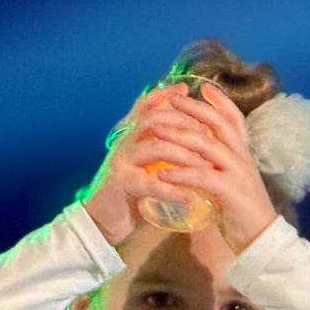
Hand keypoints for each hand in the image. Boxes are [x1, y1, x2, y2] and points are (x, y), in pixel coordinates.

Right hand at [81, 86, 207, 245]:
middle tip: (206, 133)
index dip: (165, 95)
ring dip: (184, 155)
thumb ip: (161, 149)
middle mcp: (125, 142)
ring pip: (155, 147)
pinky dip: (171, 190)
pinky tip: (189, 197)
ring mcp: (122, 161)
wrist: (103, 219)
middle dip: (183, 123)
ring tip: (205, 166)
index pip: (146, 106)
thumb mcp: (145, 164)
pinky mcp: (121, 184)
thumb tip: (192, 137)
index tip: (186, 89)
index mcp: (131, 135)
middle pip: (154, 120)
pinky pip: (149, 183)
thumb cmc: (130, 192)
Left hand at [147, 84, 279, 253]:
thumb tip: (199, 158)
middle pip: (218, 124)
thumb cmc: (244, 215)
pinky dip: (182, 173)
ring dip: (179, 136)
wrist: (264, 241)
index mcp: (244, 155)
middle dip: (193, 109)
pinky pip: (203, 176)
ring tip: (157, 131)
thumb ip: (219, 168)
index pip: (235, 120)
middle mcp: (243, 159)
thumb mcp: (232, 184)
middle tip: (171, 100)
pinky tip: (164, 173)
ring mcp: (238, 173)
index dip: (220, 102)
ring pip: (207, 145)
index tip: (203, 87)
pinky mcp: (231, 192)